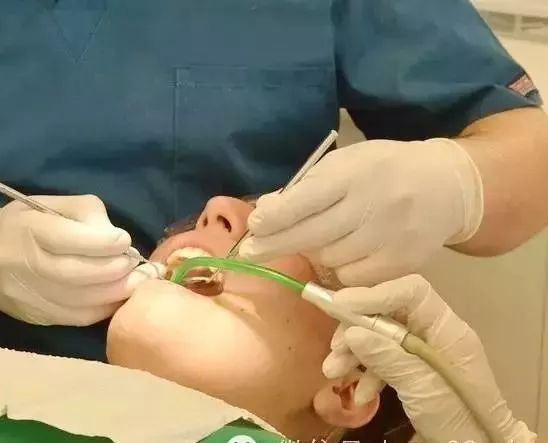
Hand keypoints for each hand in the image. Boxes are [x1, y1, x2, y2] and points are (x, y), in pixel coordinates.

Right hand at [0, 194, 164, 325]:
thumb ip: (86, 214)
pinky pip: (78, 318)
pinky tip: (118, 298)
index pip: (70, 239)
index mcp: (28, 229)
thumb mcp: (49, 205)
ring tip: (138, 281)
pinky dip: (104, 309)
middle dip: (117, 270)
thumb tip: (116, 239)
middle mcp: (27, 265)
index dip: (105, 242)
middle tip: (139, 265)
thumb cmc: (22, 225)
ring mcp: (30, 295)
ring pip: (82, 301)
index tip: (124, 240)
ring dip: (117, 292)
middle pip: (79, 274)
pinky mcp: (37, 317)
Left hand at [240, 138, 483, 285]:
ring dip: (315, 253)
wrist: (448, 185)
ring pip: (331, 259)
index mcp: (357, 173)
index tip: (255, 226)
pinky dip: (340, 270)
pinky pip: (354, 277)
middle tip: (252, 252)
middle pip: (313, 235)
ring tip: (320, 239)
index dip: (277, 217)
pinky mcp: (403, 263)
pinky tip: (344, 254)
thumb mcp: (345, 164)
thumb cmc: (383, 170)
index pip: (307, 200)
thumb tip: (265, 210)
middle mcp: (375, 205)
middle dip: (277, 244)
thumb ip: (305, 188)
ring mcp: (391, 237)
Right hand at [325, 275, 534, 442]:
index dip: (374, 294)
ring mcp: (424, 353)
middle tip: (334, 348)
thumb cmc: (459, 418)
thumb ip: (389, 359)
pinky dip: (365, 373)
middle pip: (388, 313)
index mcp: (448, 330)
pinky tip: (360, 393)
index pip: (411, 292)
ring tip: (333, 372)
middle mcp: (435, 334)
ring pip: (380, 337)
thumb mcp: (423, 389)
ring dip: (353, 352)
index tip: (338, 307)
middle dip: (355, 328)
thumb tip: (352, 332)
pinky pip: (383, 360)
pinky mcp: (414, 372)